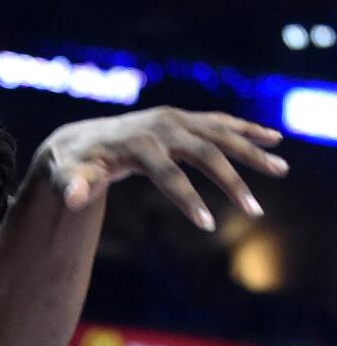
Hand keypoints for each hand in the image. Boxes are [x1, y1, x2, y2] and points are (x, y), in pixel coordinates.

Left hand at [40, 107, 288, 229]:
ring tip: (280, 170)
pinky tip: (273, 139)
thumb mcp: (65, 176)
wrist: (77, 139)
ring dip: (251, 150)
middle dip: (230, 181)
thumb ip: (72, 186)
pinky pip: (218, 122)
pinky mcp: (181, 118)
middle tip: (254, 211)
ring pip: (220, 133)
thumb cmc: (71, 165)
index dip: (186, 199)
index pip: (167, 174)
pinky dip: (245, 129)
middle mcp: (159, 126)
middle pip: (203, 152)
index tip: (207, 226)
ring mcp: (172, 119)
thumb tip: (73, 198)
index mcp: (136, 144)